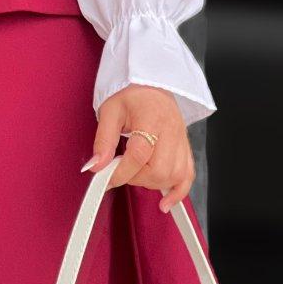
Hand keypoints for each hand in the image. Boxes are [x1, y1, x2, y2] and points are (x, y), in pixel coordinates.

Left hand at [81, 85, 194, 213]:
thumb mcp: (110, 110)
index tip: (106, 178)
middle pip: (159, 170)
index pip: (139, 154)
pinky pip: (188, 176)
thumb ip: (103, 140)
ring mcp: (181, 140)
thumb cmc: (131, 93)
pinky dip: (178, 192)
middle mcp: (171, 130)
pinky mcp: (185, 147)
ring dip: (153, 183)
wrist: (152, 82)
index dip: (121, 172)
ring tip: (137, 173)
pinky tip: (166, 201)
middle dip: (136, 178)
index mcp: (152, 117)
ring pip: (174, 176)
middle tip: (121, 170)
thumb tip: (95, 166)